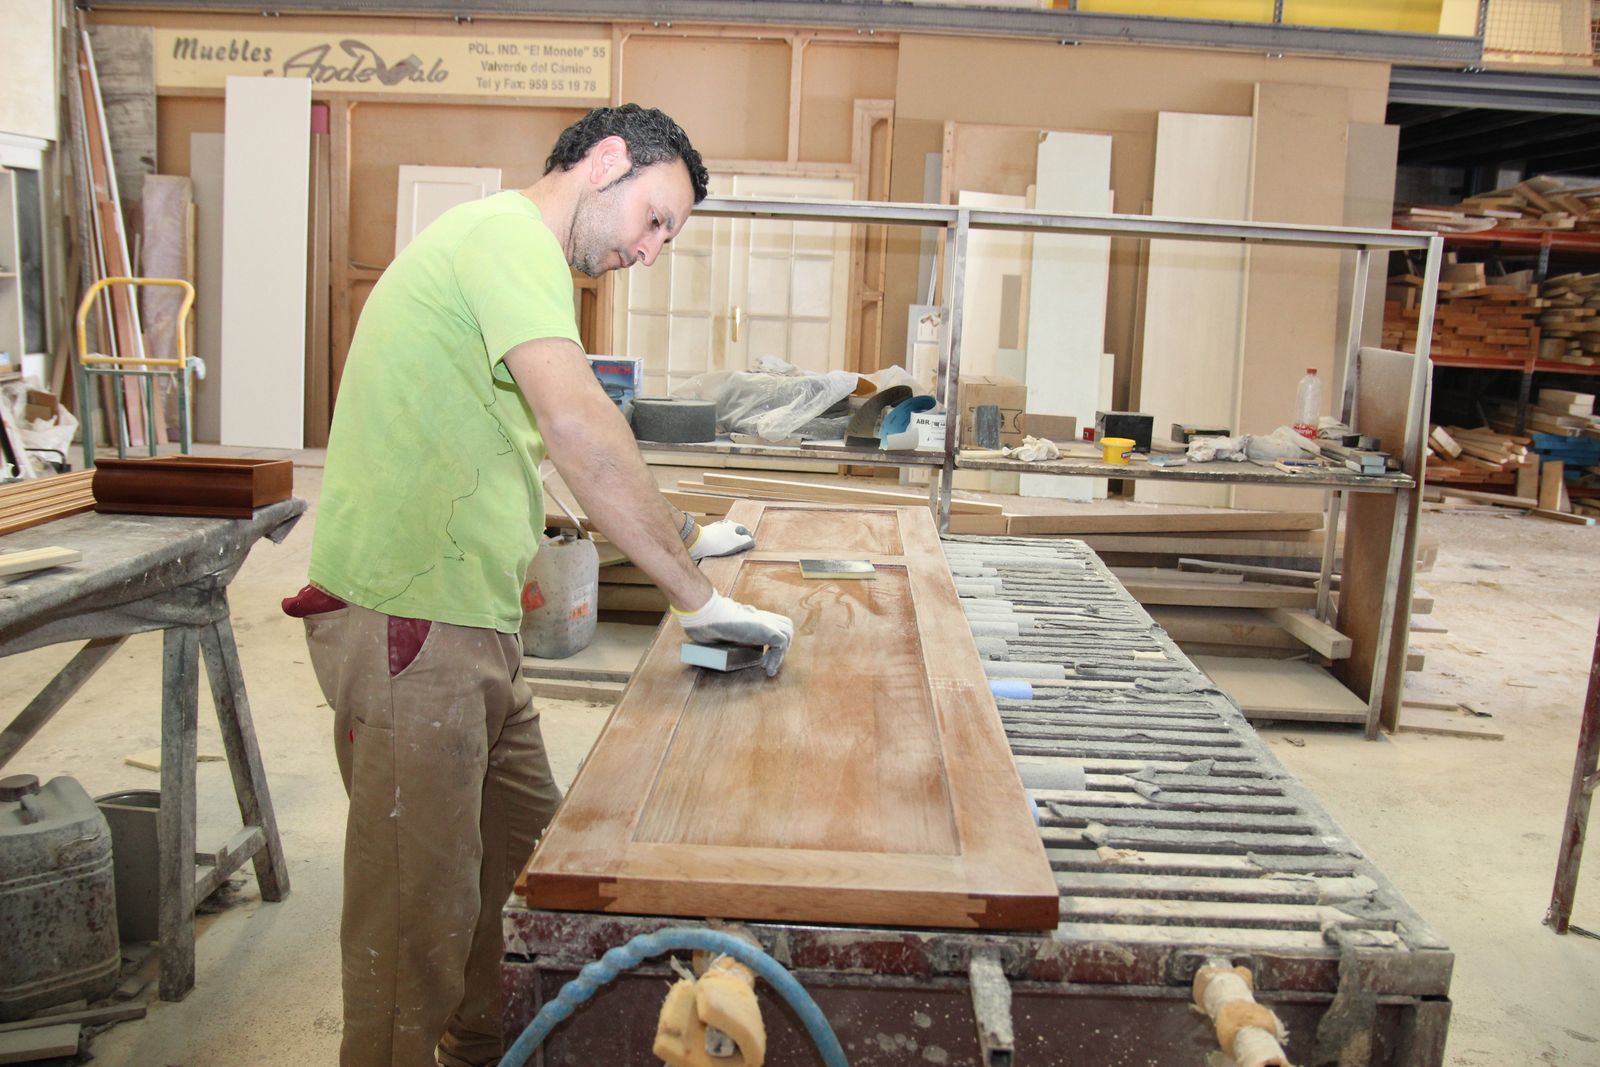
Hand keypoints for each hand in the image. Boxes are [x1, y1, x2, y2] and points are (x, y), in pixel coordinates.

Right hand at [675, 591, 793, 676]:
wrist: (711, 619)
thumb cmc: (710, 623)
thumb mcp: (722, 629)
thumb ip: (728, 631)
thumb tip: (708, 636)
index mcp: (754, 616)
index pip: (775, 623)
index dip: (774, 638)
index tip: (763, 656)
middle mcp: (763, 617)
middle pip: (786, 627)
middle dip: (781, 646)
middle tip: (767, 662)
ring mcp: (767, 623)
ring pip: (787, 635)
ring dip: (779, 654)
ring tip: (766, 667)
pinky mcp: (769, 631)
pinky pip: (781, 645)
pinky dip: (776, 658)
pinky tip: (766, 668)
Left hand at [688, 519, 755, 560]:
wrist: (697, 542)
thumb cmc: (719, 542)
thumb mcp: (737, 543)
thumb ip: (746, 541)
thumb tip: (752, 541)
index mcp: (732, 525)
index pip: (744, 530)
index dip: (748, 536)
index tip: (751, 542)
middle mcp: (724, 525)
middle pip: (734, 531)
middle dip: (739, 538)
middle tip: (743, 545)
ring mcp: (714, 529)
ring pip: (725, 535)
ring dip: (730, 541)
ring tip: (732, 548)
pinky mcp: (707, 535)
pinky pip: (717, 539)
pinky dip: (721, 544)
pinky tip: (720, 550)